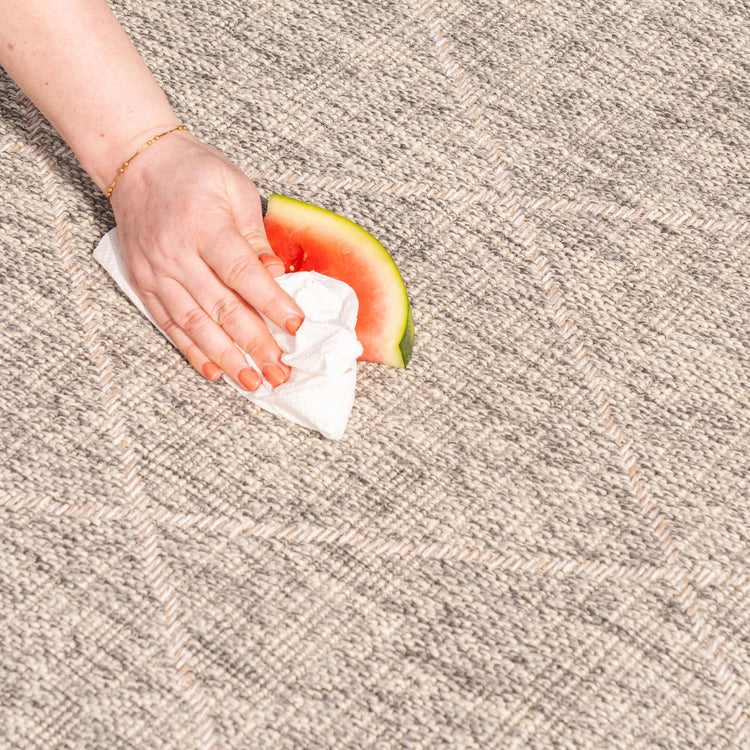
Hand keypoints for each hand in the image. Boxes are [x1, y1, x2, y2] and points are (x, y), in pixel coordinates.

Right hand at [109, 130, 304, 390]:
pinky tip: (213, 372)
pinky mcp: (144, 283)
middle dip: (254, 344)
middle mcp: (177, 254)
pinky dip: (191, 351)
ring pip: (195, 324)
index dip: (271, 303)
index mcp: (204, 226)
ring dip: (226, 358)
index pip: (242, 273)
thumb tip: (277, 277)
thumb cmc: (194, 172)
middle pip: (220, 307)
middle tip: (280, 372)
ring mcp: (157, 272)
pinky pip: (169, 324)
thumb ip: (256, 235)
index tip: (296, 327)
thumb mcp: (235, 188)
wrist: (138, 162)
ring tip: (252, 382)